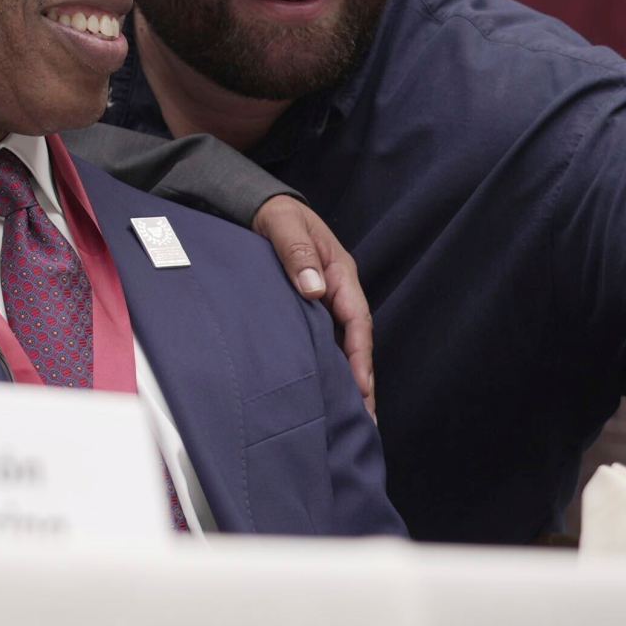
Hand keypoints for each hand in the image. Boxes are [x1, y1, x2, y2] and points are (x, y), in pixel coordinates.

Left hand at [251, 194, 373, 413]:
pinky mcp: (309, 307)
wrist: (259, 205)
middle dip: (362, 380)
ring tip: (350, 417)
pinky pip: (323, 339)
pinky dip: (327, 365)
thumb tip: (314, 290)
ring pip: (341, 344)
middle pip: (355, 340)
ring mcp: (325, 300)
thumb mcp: (285, 225)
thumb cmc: (275, 215)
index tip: (362, 387)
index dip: (360, 356)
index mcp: (339, 272)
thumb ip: (297, 253)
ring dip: (346, 378)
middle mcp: (337, 290)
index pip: (357, 320)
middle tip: (365, 420)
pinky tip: (324, 390)